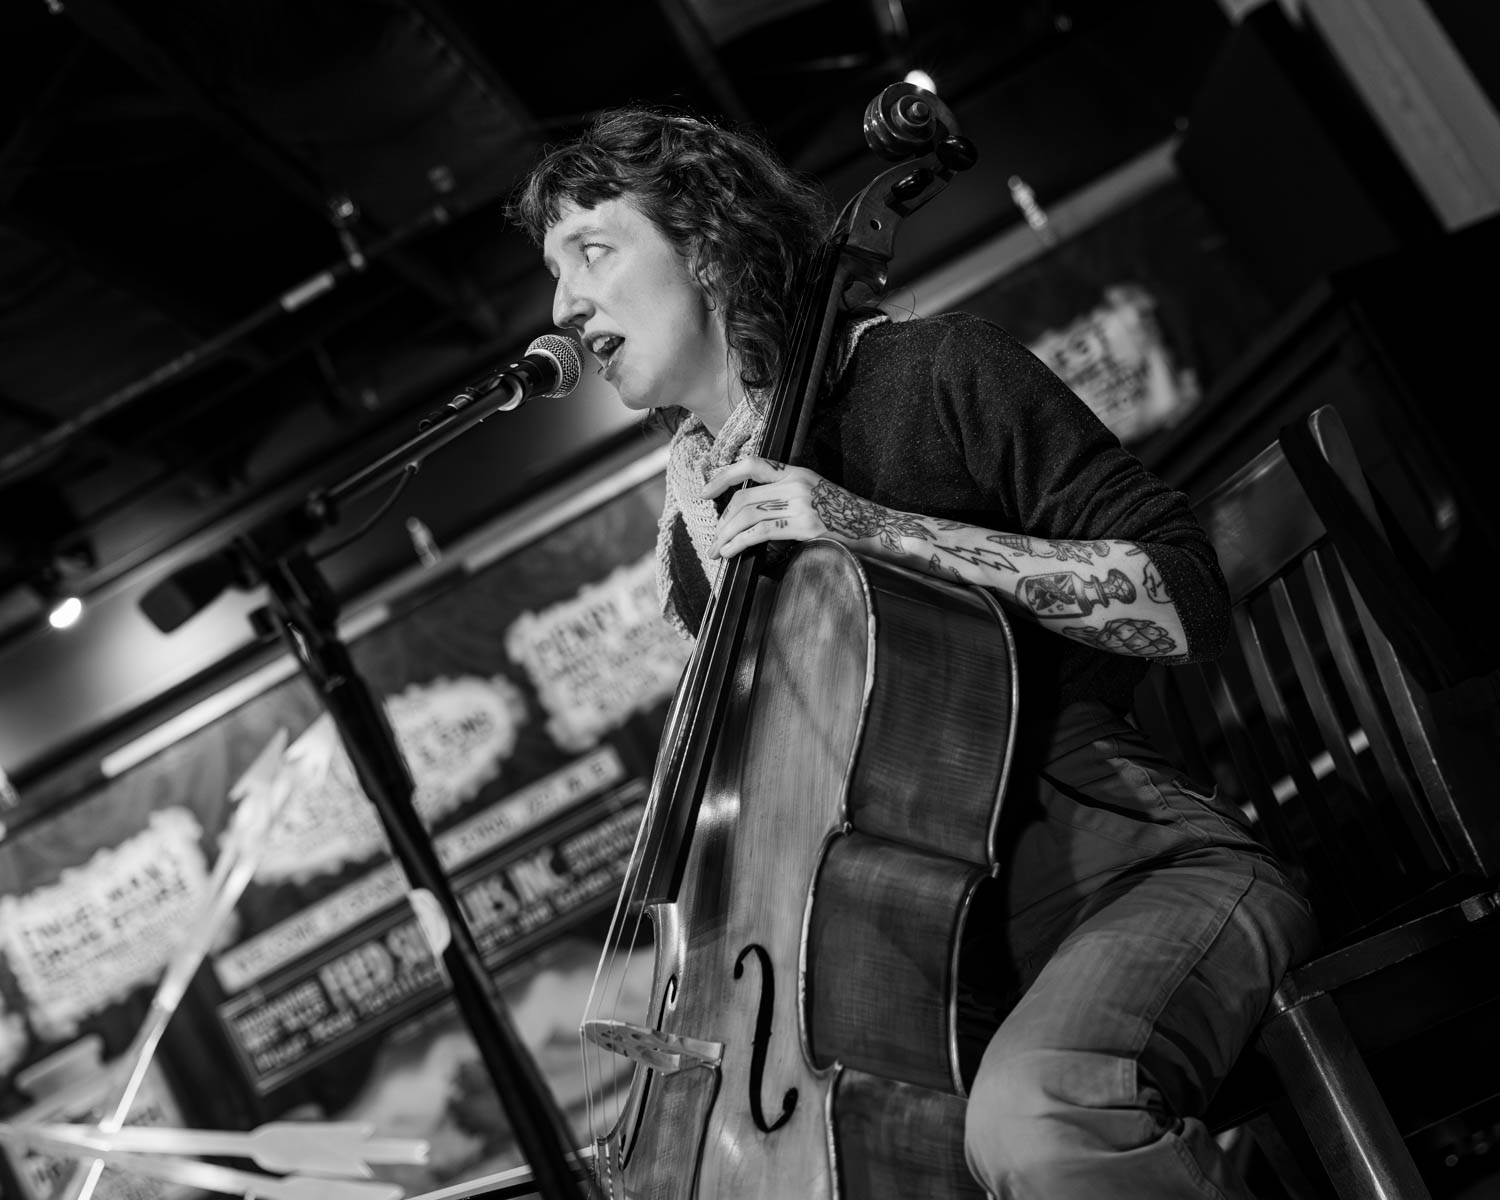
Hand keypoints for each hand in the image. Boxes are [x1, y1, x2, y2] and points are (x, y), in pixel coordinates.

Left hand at [701, 457, 835, 557]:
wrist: (875, 527)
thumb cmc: (845, 515)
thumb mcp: (814, 493)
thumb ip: (786, 495)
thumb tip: (753, 512)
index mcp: (796, 472)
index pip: (751, 464)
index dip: (723, 476)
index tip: (705, 491)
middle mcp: (796, 483)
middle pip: (743, 496)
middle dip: (722, 520)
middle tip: (713, 538)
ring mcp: (800, 503)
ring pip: (747, 515)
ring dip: (725, 535)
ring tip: (716, 550)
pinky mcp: (805, 525)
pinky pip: (761, 532)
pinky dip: (739, 543)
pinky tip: (731, 553)